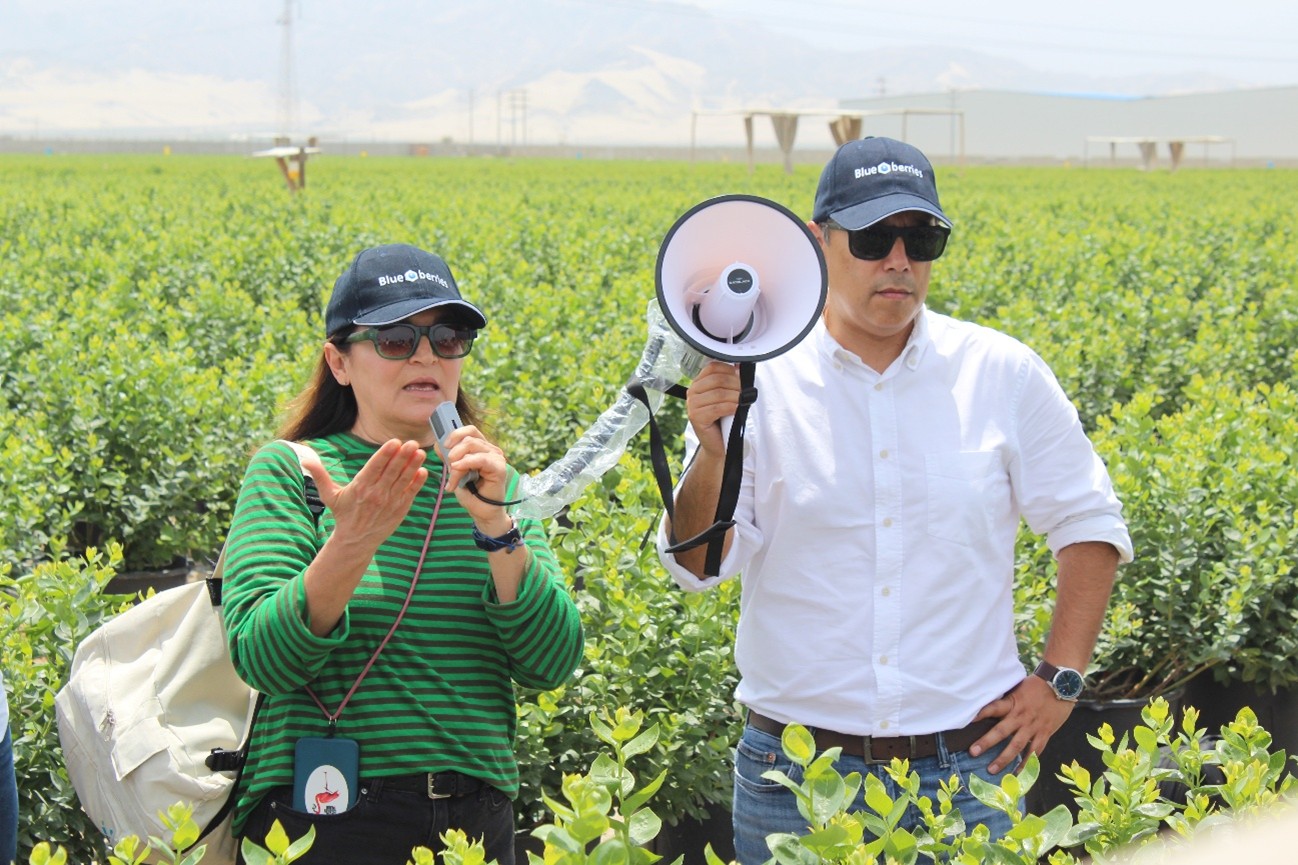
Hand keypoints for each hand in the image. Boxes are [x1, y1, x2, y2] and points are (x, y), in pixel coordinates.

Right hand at [300, 439, 427, 553]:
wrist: (356, 541)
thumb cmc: (343, 514)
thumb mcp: (329, 495)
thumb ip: (320, 476)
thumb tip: (305, 459)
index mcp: (360, 487)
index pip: (374, 467)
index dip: (385, 454)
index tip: (395, 442)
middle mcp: (376, 494)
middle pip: (392, 472)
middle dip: (403, 457)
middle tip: (412, 443)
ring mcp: (390, 502)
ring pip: (404, 481)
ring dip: (413, 466)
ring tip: (421, 452)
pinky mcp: (400, 509)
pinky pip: (410, 493)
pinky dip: (417, 483)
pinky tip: (423, 471)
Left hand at [432, 423, 511, 529]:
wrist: (481, 511)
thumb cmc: (470, 492)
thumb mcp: (455, 471)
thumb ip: (449, 457)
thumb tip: (438, 444)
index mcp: (482, 448)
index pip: (470, 430)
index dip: (456, 433)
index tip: (444, 444)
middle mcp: (491, 450)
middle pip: (469, 437)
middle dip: (454, 450)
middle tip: (448, 464)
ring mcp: (496, 457)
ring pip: (471, 446)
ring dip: (457, 461)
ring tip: (453, 477)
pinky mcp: (499, 467)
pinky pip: (480, 458)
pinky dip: (466, 462)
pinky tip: (457, 468)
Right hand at [686, 360, 741, 457]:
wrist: (720, 444)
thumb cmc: (724, 420)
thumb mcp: (728, 396)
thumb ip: (730, 382)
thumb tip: (740, 366)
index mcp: (698, 383)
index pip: (713, 367)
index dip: (730, 371)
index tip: (741, 378)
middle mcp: (692, 392)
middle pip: (717, 379)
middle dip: (736, 385)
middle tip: (746, 393)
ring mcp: (692, 405)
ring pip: (719, 393)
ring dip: (736, 397)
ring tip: (743, 403)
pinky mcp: (696, 417)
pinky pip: (717, 408)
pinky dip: (731, 408)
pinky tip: (737, 410)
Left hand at [968, 675, 1075, 773]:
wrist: (1062, 685)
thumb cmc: (1037, 685)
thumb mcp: (1018, 688)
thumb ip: (1006, 699)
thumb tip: (989, 707)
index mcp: (1013, 703)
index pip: (993, 707)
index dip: (980, 713)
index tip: (968, 720)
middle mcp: (1021, 716)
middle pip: (1002, 731)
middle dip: (987, 742)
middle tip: (973, 752)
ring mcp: (1033, 726)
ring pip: (1017, 746)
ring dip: (1004, 759)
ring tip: (992, 770)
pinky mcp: (1045, 733)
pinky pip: (1035, 751)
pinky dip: (1027, 763)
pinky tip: (1018, 773)